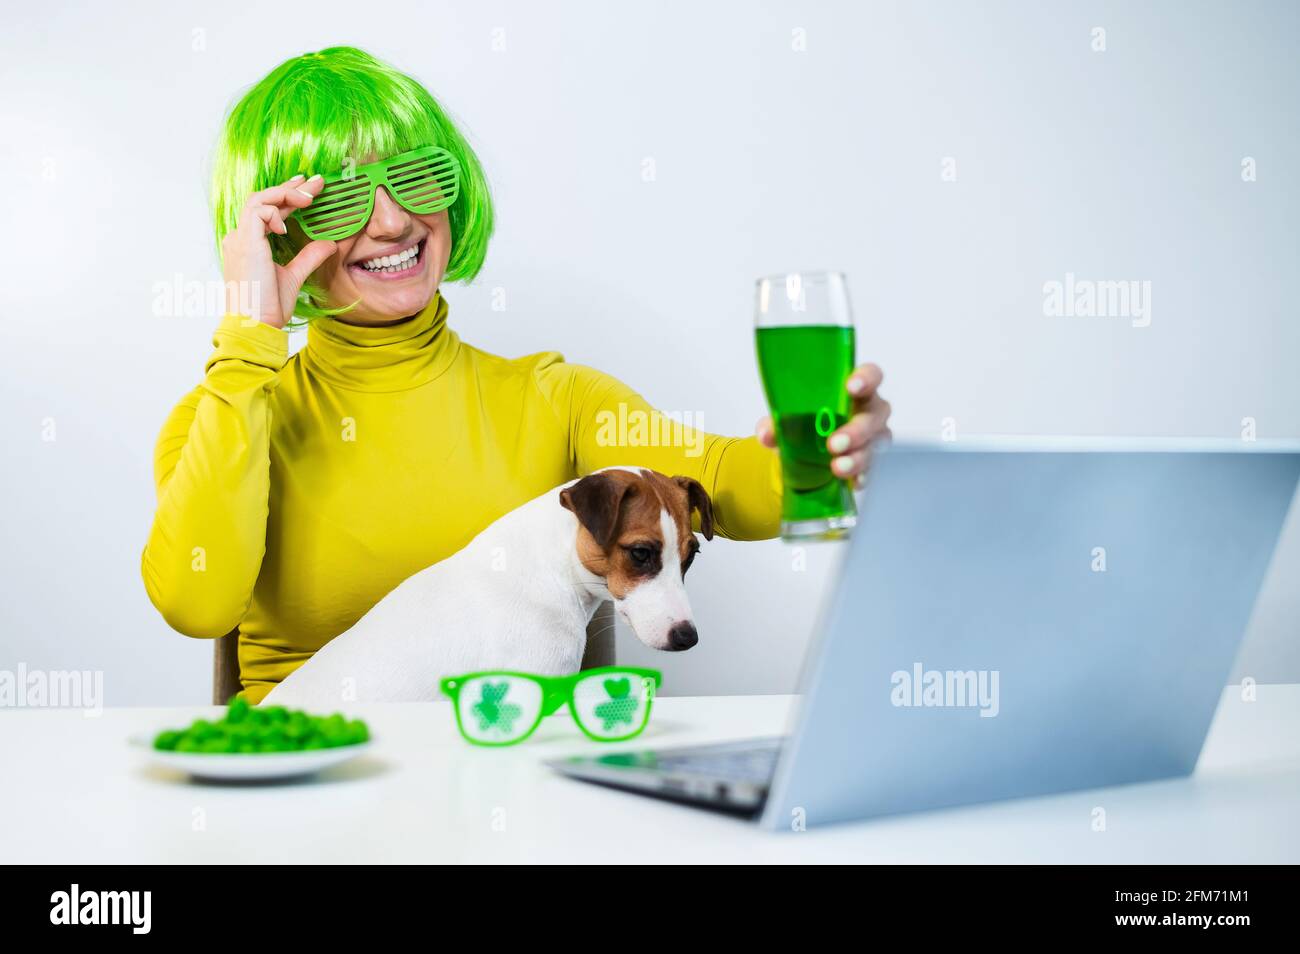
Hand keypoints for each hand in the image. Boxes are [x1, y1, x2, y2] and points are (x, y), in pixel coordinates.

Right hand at [221, 174, 337, 328]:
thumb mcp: (294, 276)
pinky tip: (286, 225)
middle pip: (263, 199)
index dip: (288, 197)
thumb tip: (330, 243)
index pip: (267, 211)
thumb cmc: (269, 306)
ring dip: (284, 193)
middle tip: (316, 180)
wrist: (255, 324)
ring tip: (309, 198)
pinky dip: (275, 212)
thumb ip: (309, 257)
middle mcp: (241, 237)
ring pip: (257, 199)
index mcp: (249, 244)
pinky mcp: (244, 242)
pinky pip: (257, 211)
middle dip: (290, 186)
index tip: (309, 189)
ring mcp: (239, 238)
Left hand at [756, 363, 891, 489]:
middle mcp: (869, 411)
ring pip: (874, 444)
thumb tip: (767, 433)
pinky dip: (861, 475)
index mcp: (853, 390)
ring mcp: (873, 436)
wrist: (805, 454)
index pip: (871, 375)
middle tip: (834, 444)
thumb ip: (777, 423)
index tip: (851, 387)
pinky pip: (872, 468)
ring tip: (838, 468)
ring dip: (857, 457)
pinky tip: (852, 482)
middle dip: (856, 430)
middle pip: (874, 415)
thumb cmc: (806, 423)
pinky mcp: (870, 461)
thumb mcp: (789, 420)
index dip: (866, 379)